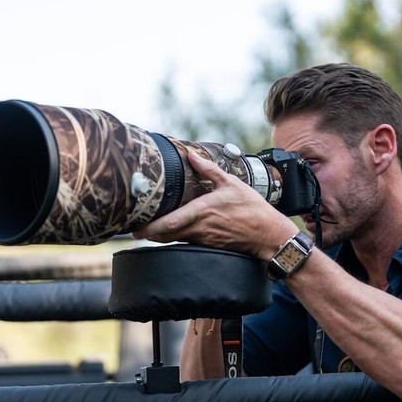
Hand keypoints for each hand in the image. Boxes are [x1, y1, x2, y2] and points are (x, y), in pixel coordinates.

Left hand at [132, 150, 297, 260]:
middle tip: (134, 228)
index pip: (169, 224)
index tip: (135, 229)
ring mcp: (203, 240)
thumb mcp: (232, 183)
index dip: (149, 228)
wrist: (268, 234)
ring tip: (148, 227)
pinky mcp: (208, 245)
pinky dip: (175, 236)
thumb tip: (192, 155)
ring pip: (174, 239)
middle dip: (148, 233)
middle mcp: (199, 229)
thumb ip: (209, 170)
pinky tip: (172, 230)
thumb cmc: (252, 209)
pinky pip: (186, 241)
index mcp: (202, 212)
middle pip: (165, 235)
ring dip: (160, 235)